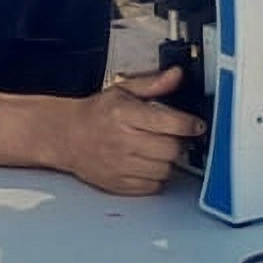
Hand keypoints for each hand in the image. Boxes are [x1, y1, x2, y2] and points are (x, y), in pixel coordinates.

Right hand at [42, 67, 202, 195]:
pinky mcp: (118, 184)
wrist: (66, 136)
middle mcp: (122, 141)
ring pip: (165, 169)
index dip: (190, 125)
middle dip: (178, 142)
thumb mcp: (122, 90)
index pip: (170, 124)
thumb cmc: (95, 114)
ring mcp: (120, 165)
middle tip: (173, 136)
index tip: (196, 125)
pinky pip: (153, 186)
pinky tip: (147, 163)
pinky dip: (156, 176)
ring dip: (167, 160)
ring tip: (157, 149)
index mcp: (124, 114)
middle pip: (172, 149)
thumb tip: (176, 75)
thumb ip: (153, 83)